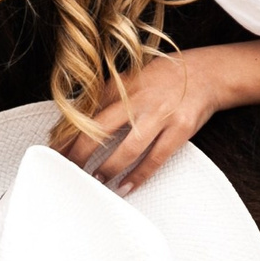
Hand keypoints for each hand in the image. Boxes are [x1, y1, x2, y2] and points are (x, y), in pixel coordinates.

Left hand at [63, 40, 259, 195]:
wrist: (207, 73)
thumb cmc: (165, 78)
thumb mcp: (132, 79)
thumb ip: (107, 96)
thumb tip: (76, 117)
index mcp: (123, 86)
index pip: (86, 111)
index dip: (66, 132)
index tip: (52, 149)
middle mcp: (139, 99)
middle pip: (99, 129)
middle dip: (78, 153)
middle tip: (66, 170)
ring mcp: (160, 114)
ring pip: (127, 147)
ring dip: (107, 168)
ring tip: (95, 181)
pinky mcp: (180, 128)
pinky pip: (156, 157)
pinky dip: (139, 175)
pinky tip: (125, 187)